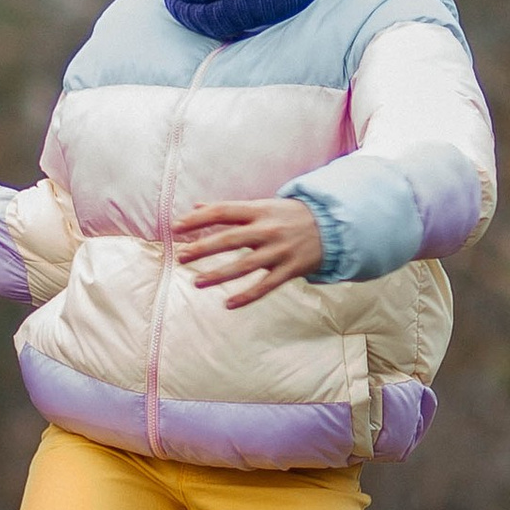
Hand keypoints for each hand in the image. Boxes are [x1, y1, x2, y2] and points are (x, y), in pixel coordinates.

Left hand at [173, 196, 323, 308]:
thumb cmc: (290, 215)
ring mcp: (279, 251)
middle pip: (229, 239)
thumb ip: (230, 209)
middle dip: (203, 248)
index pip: (222, 212)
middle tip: (181, 256)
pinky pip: (265, 286)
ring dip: (219, 274)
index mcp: (258, 210)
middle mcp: (267, 230)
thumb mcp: (262, 206)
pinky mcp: (290, 269)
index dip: (197, 219)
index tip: (176, 228)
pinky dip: (247, 296)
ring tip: (197, 282)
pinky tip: (228, 304)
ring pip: (244, 265)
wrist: (333, 226)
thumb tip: (196, 206)